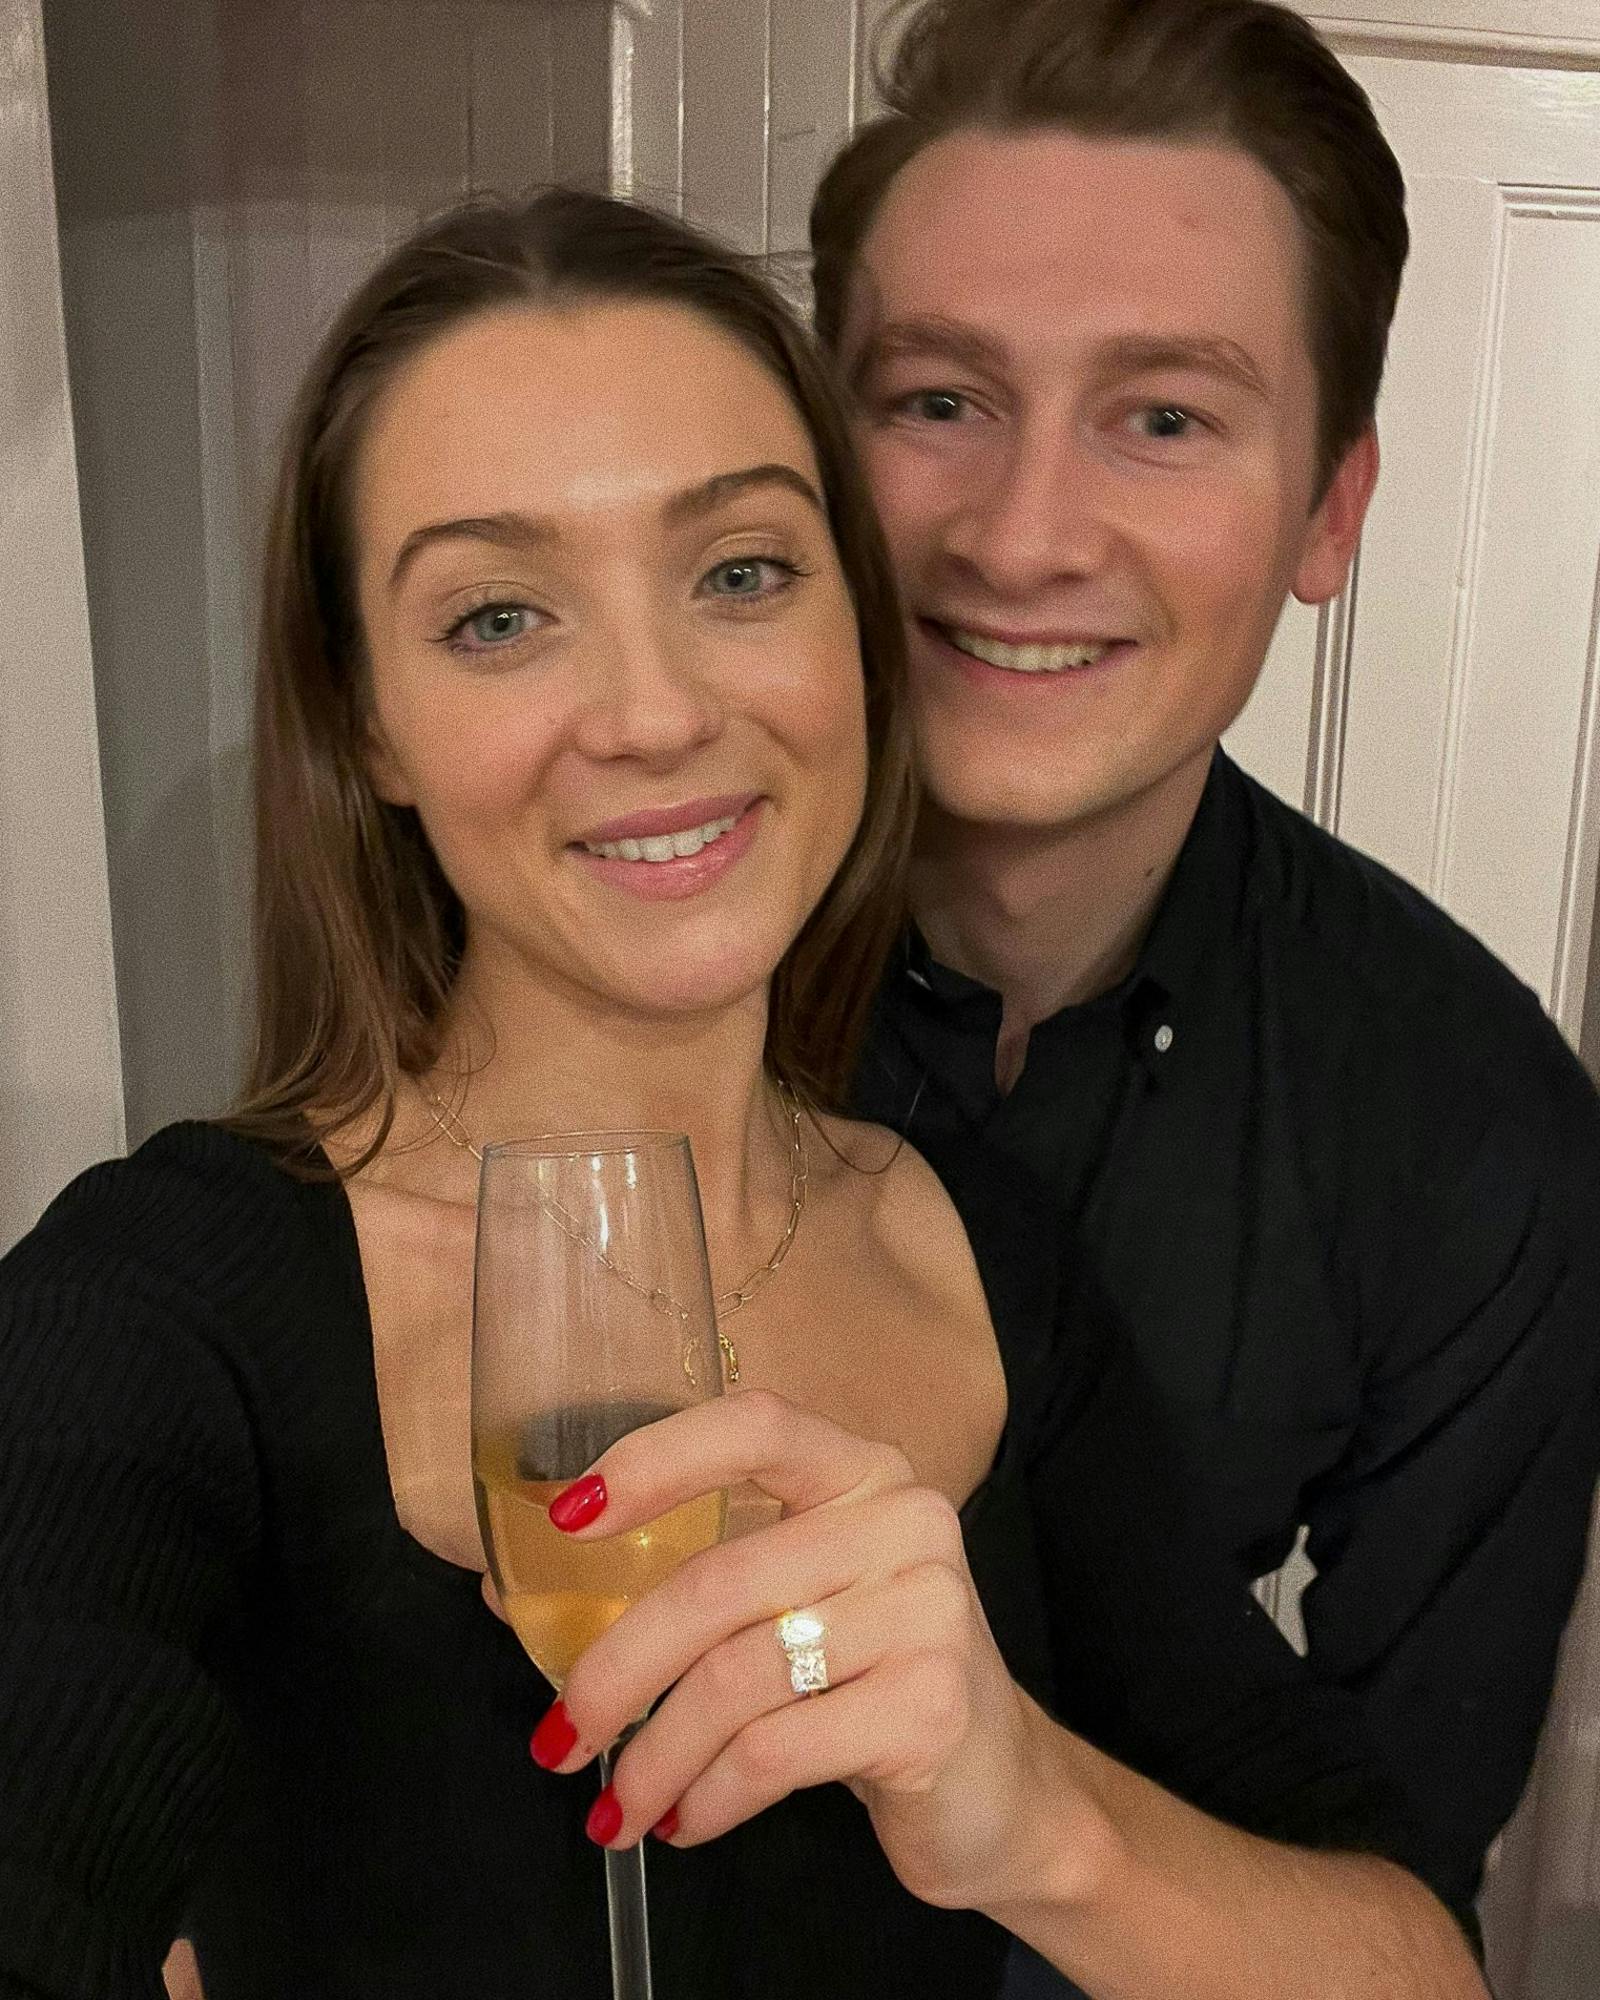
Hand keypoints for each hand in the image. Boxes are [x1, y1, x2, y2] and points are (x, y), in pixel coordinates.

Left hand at [534, 1390, 1071, 1911]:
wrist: (1000, 1792)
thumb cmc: (867, 1683)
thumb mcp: (794, 1608)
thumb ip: (687, 1581)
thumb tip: (514, 1595)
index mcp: (862, 1472)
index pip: (754, 1425)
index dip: (655, 1459)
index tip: (568, 1515)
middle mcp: (904, 1520)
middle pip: (718, 1581)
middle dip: (616, 1669)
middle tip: (559, 1736)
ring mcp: (929, 1609)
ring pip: (738, 1677)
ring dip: (656, 1755)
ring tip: (619, 1804)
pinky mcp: (933, 1704)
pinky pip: (777, 1748)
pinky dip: (710, 1794)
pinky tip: (687, 1819)